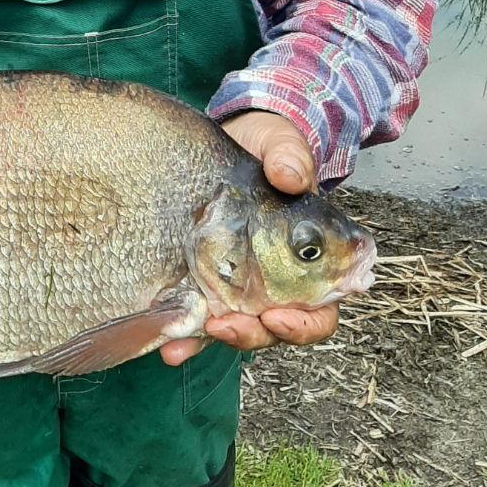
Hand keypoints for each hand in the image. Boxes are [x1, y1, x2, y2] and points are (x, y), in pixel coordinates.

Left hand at [160, 110, 338, 365]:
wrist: (232, 141)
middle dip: (251, 333)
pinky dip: (183, 334)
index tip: (279, 316)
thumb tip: (291, 176)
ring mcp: (238, 285)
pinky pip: (196, 315)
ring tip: (187, 339)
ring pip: (233, 327)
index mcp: (308, 261)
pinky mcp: (204, 279)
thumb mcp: (280, 143)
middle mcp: (276, 283)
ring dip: (213, 338)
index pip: (319, 311)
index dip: (305, 324)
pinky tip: (167, 345)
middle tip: (226, 324)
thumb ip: (290, 156)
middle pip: (272, 328)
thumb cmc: (268, 148)